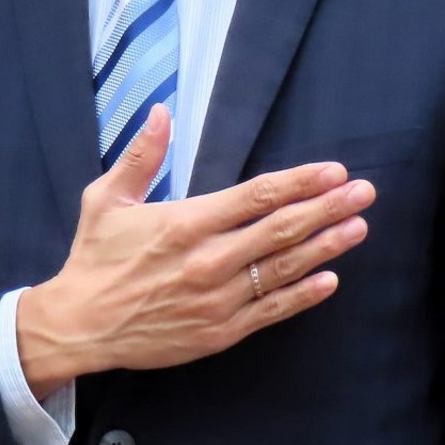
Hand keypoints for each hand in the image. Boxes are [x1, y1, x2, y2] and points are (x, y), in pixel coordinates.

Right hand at [17, 104, 375, 397]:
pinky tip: (329, 280)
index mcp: (185, 223)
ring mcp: (217, 299)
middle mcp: (208, 260)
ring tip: (358, 228)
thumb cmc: (93, 260)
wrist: (79, 326)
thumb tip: (160, 112)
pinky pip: (270, 312)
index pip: (256, 196)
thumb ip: (141, 156)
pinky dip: (302, 296)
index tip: (333, 171)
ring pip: (282, 269)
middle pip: (280, 229)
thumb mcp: (106, 199)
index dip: (300, 182)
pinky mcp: (219, 332)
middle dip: (327, 208)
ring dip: (325, 247)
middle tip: (365, 192)